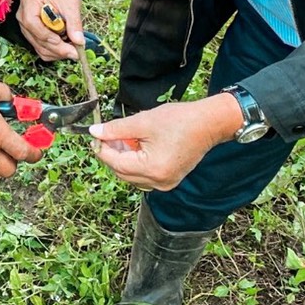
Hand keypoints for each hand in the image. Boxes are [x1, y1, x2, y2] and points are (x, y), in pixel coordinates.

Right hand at [15, 0, 90, 61]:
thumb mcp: (71, 4)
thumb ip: (74, 22)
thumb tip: (79, 41)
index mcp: (29, 1)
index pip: (31, 22)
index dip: (45, 34)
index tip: (60, 41)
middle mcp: (23, 16)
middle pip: (36, 38)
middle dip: (57, 48)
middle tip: (75, 52)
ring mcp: (26, 28)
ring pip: (39, 47)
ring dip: (57, 52)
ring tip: (74, 49)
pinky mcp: (32, 36)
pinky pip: (42, 50)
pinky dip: (55, 52)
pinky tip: (67, 48)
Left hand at [88, 93, 243, 190]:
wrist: (208, 123)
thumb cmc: (180, 120)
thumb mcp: (143, 121)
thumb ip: (117, 129)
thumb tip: (95, 132)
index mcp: (152, 169)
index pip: (116, 164)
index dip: (103, 149)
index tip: (96, 135)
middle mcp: (159, 182)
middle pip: (122, 172)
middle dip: (113, 153)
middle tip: (108, 134)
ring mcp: (165, 183)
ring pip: (132, 175)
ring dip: (124, 158)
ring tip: (125, 137)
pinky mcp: (170, 179)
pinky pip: (144, 175)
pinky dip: (136, 162)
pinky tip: (137, 145)